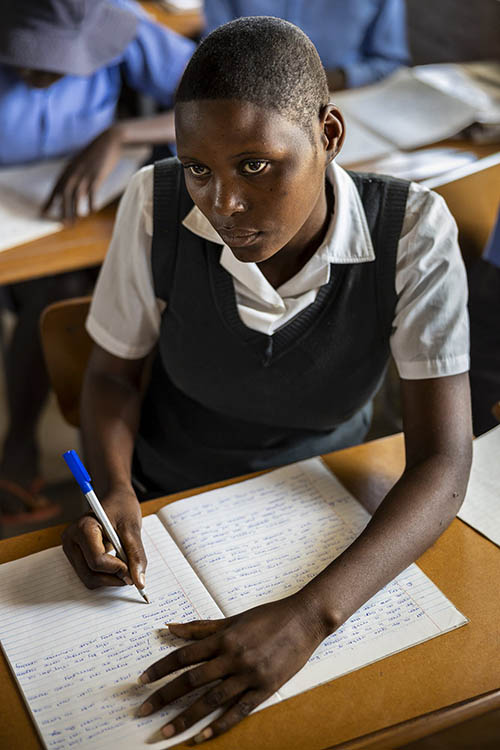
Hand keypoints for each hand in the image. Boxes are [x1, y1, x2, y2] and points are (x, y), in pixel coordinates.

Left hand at [42, 125, 122, 220]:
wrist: (110, 140)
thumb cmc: (97, 153)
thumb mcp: (81, 162)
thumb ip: (75, 175)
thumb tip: (73, 190)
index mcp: (69, 169)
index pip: (56, 188)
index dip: (49, 201)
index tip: (43, 212)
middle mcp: (74, 172)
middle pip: (64, 194)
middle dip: (62, 210)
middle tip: (61, 225)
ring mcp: (85, 174)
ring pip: (76, 196)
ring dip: (74, 211)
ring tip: (73, 223)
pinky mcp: (97, 175)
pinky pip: (92, 192)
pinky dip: (91, 202)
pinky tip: (91, 211)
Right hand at [62, 486, 146, 589]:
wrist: (114, 497)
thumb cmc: (122, 506)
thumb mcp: (132, 528)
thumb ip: (136, 555)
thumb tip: (139, 582)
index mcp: (83, 528)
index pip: (97, 560)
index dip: (117, 568)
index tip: (133, 567)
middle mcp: (71, 540)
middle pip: (90, 573)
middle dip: (113, 577)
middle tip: (132, 573)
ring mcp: (71, 549)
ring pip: (88, 578)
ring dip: (109, 579)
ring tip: (125, 567)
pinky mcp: (75, 555)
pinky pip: (88, 575)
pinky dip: (105, 576)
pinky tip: (117, 565)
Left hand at [137, 596, 326, 742]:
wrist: (304, 619)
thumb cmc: (268, 616)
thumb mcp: (234, 619)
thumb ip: (201, 627)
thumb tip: (170, 627)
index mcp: (224, 638)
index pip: (184, 656)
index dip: (160, 669)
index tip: (142, 681)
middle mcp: (233, 656)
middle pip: (191, 681)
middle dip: (164, 697)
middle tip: (142, 711)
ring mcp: (249, 674)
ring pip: (211, 700)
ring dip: (185, 718)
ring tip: (165, 732)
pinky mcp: (265, 688)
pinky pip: (238, 710)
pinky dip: (219, 726)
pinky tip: (202, 737)